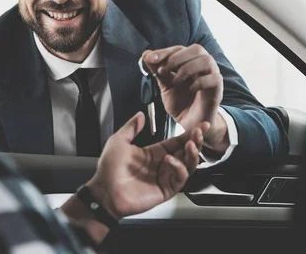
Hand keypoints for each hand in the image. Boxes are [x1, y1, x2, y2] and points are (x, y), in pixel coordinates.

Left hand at [87, 112, 206, 218]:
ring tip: (190, 144)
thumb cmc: (109, 168)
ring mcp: (165, 177)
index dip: (189, 133)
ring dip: (192, 154)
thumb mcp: (119, 141)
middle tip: (199, 131)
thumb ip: (131, 127)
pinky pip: (180, 178)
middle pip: (186, 152)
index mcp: (154, 153)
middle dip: (195, 141)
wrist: (105, 191)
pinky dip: (179, 167)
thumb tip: (140, 115)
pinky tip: (170, 160)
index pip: (177, 141)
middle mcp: (162, 164)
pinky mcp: (166, 189)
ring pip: (188, 165)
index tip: (200, 125)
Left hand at [142, 45, 226, 149]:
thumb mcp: (165, 86)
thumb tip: (146, 54)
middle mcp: (202, 66)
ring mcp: (211, 76)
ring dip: (187, 68)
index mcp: (189, 62)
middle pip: (196, 49)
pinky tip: (190, 89)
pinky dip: (199, 82)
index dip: (165, 52)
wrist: (191, 124)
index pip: (179, 49)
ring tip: (175, 81)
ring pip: (207, 60)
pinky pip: (214, 78)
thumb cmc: (181, 103)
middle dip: (177, 57)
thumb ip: (157, 71)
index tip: (150, 58)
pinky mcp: (217, 90)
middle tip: (163, 70)